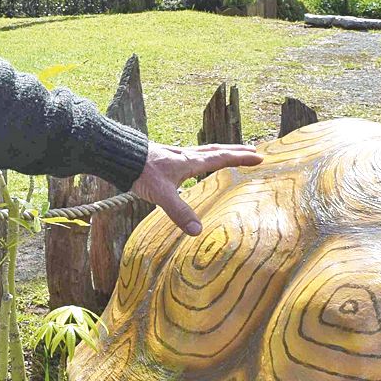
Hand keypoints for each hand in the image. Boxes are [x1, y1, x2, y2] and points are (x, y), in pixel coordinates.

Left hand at [131, 141, 262, 235]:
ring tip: (230, 154)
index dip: (240, 158)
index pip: (221, 158)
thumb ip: (180, 212)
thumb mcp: (162, 195)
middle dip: (235, 151)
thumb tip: (198, 230)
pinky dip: (202, 157)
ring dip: (220, 152)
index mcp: (190, 162)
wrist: (121, 156)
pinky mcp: (166, 158)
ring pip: (204, 151)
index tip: (258, 156)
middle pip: (216, 150)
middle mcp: (186, 155)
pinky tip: (196, 164)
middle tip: (252, 150)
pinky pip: (192, 155)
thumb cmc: (142, 172)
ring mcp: (176, 155)